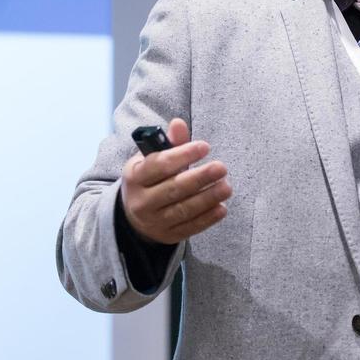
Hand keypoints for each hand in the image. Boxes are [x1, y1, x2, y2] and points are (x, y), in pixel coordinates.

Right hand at [121, 118, 231, 244]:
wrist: (133, 215)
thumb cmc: (148, 179)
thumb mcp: (150, 159)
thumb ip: (169, 143)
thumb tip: (179, 124)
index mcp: (135, 176)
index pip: (159, 164)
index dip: (183, 155)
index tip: (204, 147)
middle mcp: (141, 201)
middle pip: (173, 188)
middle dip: (200, 178)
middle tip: (221, 168)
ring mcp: (154, 221)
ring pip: (183, 210)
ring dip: (208, 198)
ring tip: (226, 187)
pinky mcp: (167, 235)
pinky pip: (190, 228)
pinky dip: (207, 219)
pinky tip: (221, 208)